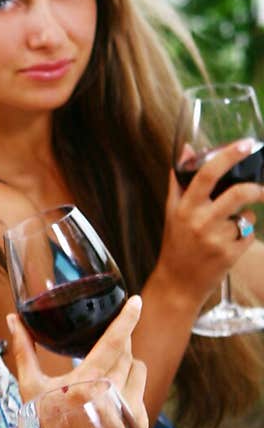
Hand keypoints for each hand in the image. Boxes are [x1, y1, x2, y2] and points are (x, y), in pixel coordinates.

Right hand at [8, 295, 147, 427]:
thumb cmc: (46, 423)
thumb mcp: (31, 387)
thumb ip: (24, 350)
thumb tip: (13, 320)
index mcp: (85, 383)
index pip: (113, 343)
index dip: (126, 320)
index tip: (135, 302)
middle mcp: (110, 395)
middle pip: (126, 352)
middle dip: (119, 341)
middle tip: (106, 340)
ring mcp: (127, 409)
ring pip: (138, 367)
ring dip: (126, 363)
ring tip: (107, 371)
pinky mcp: (138, 420)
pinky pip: (141, 388)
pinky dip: (130, 384)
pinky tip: (112, 394)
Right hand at [158, 140, 263, 304]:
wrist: (177, 284)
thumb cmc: (175, 245)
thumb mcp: (172, 211)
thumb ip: (180, 179)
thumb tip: (187, 149)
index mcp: (186, 208)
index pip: (208, 174)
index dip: (229, 155)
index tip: (245, 144)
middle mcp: (201, 222)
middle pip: (239, 193)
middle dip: (256, 189)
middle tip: (260, 190)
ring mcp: (216, 239)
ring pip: (247, 216)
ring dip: (245, 218)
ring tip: (229, 229)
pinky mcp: (229, 255)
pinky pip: (249, 235)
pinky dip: (244, 235)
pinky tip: (229, 244)